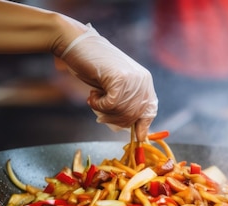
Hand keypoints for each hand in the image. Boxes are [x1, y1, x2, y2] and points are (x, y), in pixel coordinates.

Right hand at [60, 25, 157, 140]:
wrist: (77, 45)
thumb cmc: (94, 67)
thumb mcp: (115, 86)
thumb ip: (127, 103)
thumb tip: (140, 133)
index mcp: (145, 81)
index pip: (150, 110)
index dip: (142, 126)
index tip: (139, 137)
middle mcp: (142, 80)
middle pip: (133, 116)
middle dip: (114, 119)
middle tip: (100, 110)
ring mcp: (132, 79)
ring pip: (121, 112)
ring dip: (103, 111)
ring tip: (94, 97)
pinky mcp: (119, 78)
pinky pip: (111, 105)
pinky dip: (98, 105)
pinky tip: (92, 96)